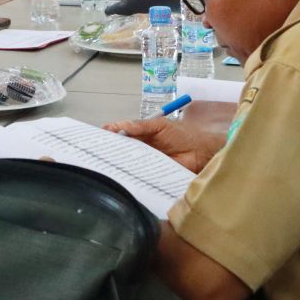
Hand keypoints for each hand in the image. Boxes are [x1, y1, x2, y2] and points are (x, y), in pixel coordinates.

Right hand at [102, 116, 225, 173]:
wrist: (200, 152)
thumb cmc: (182, 135)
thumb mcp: (160, 126)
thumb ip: (141, 125)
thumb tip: (121, 126)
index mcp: (141, 134)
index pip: (121, 133)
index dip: (110, 134)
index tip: (99, 136)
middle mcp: (140, 148)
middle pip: (120, 149)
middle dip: (110, 149)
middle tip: (99, 151)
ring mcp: (145, 161)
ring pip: (127, 162)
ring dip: (118, 163)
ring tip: (106, 163)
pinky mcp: (151, 174)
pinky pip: (138, 174)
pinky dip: (131, 174)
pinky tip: (123, 174)